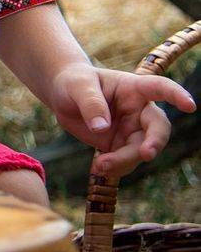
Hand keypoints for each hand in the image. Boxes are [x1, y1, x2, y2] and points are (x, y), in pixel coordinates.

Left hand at [46, 63, 194, 177]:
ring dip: (125, 161)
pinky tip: (99, 168)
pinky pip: (127, 161)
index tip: (190, 105)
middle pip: (158, 127)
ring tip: (100, 165)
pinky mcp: (121, 146)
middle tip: (146, 154)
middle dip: (155, 142)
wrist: (63, 97)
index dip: (176, 95)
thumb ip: (90, 103)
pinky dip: (116, 168)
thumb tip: (102, 128)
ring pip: (140, 150)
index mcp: (133, 88)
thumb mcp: (77, 86)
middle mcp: (139, 111)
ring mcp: (132, 130)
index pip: (159, 88)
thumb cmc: (74, 83)